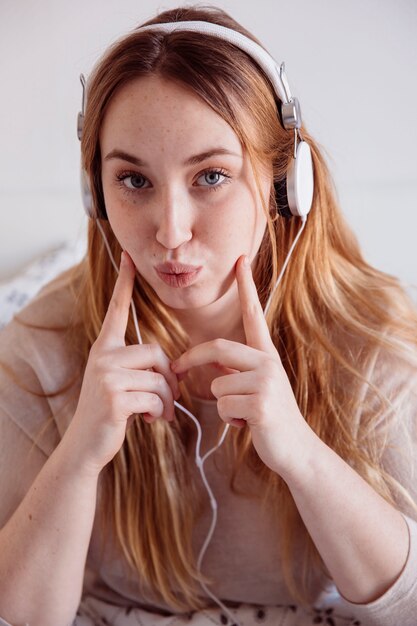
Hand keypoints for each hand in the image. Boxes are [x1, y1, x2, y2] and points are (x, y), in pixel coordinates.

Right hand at [66, 251, 179, 475]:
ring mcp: (106, 375)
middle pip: (157, 353)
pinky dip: (160, 413)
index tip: (128, 257)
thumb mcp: (120, 382)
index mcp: (105, 349)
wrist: (87, 445)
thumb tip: (175, 367)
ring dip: (167, 401)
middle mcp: (103, 356)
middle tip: (169, 401)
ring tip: (161, 414)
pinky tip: (150, 421)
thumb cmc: (110, 412)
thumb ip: (141, 367)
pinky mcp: (114, 396)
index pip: (117, 310)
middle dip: (170, 379)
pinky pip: (156, 397)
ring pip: (160, 378)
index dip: (124, 284)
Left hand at [171, 255, 312, 475]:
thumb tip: (211, 365)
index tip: (240, 260)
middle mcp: (268, 362)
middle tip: (175, 368)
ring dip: (222, 404)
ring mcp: (267, 382)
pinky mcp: (262, 404)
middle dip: (192, 359)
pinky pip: (224, 405)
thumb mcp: (257, 387)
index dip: (246, 287)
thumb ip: (237, 371)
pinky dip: (229, 419)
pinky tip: (248, 424)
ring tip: (244, 414)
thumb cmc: (270, 418)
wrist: (295, 449)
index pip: (253, 315)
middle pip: (219, 347)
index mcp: (266, 355)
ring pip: (217, 384)